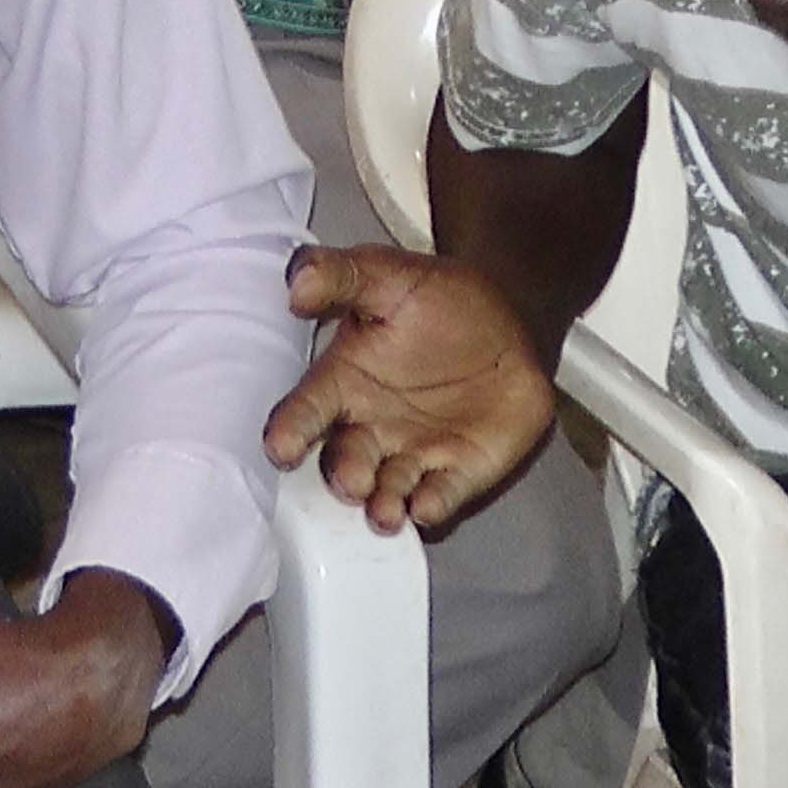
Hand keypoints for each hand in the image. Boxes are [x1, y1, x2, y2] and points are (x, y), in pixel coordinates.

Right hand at [262, 244, 561, 534]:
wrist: (507, 322)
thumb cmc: (438, 301)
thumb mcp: (387, 275)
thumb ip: (340, 275)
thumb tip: (297, 282)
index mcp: (344, 382)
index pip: (308, 410)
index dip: (291, 429)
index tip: (280, 446)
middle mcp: (369, 427)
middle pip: (344, 461)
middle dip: (344, 475)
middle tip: (349, 481)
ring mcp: (412, 453)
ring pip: (388, 489)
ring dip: (383, 504)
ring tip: (384, 512)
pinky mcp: (456, 472)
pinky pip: (441, 494)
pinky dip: (433, 505)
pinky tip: (427, 507)